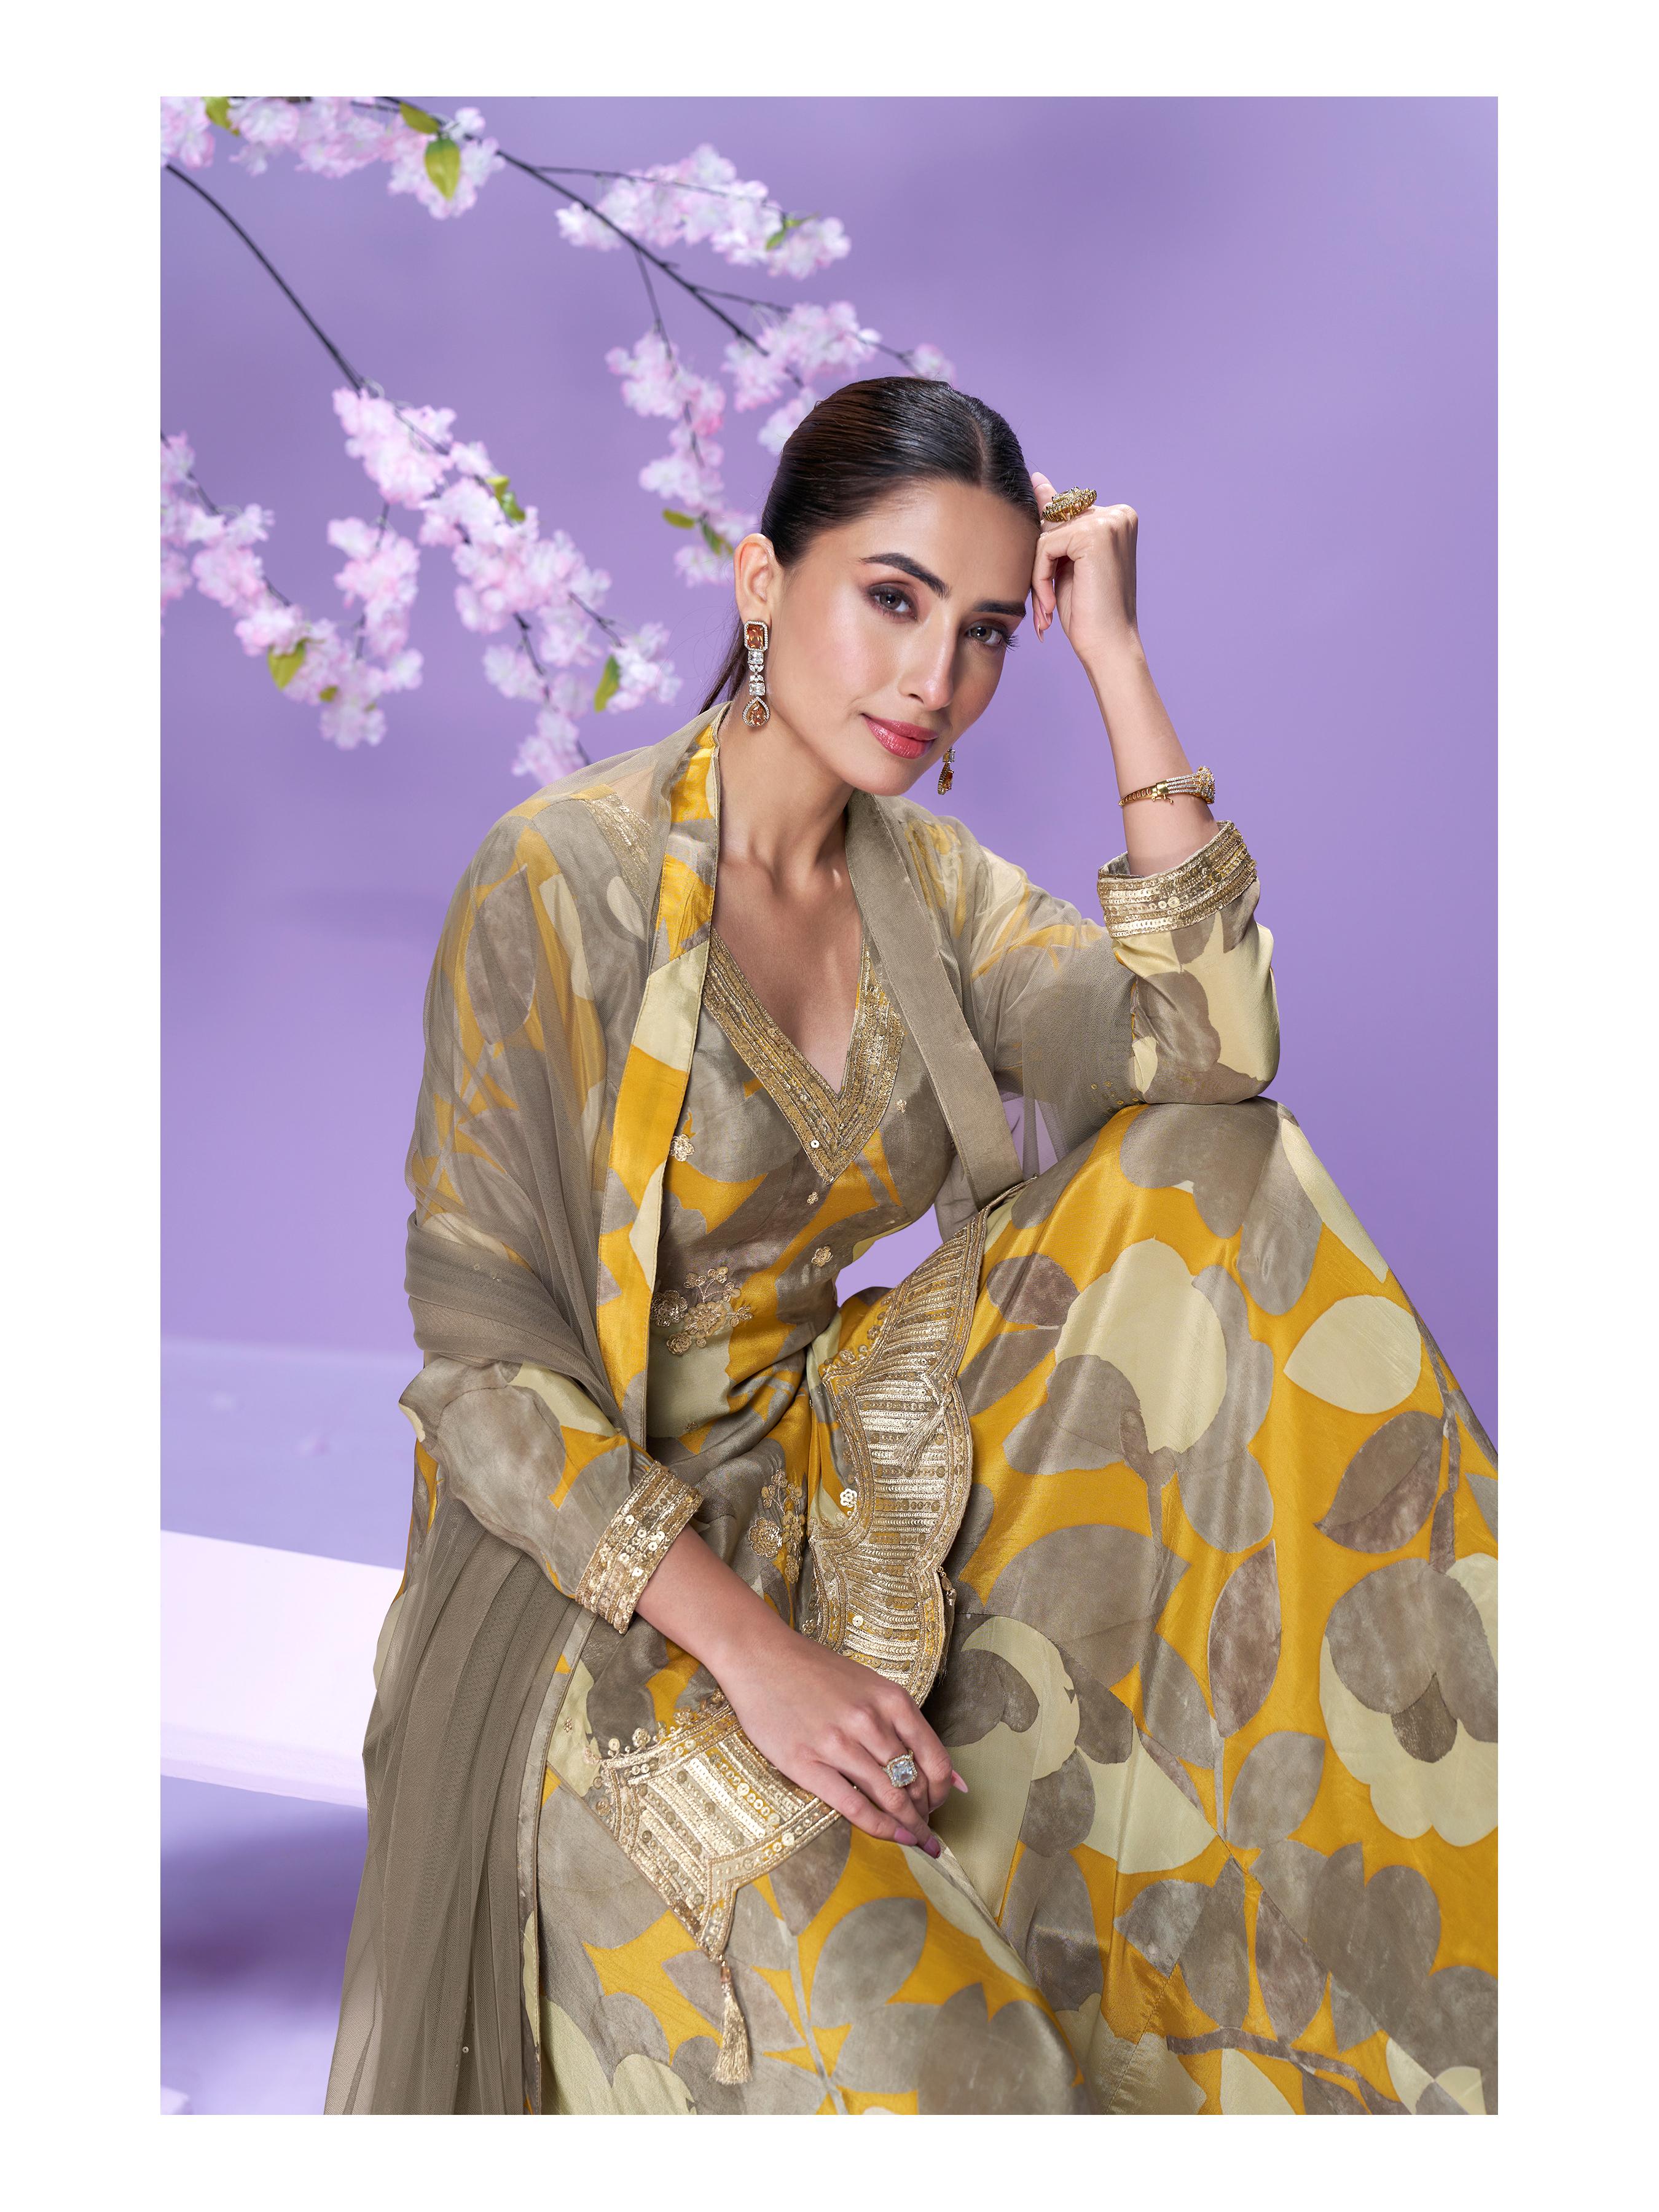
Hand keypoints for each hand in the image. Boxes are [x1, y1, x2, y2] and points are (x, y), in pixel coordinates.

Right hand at [715, 1613, 961, 1854]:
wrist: (760, 1656)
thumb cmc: (815, 1671)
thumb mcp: (870, 1685)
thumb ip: (904, 1724)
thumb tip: (948, 1771)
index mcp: (891, 1700)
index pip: (935, 1758)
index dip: (944, 1790)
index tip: (940, 1803)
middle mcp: (870, 1722)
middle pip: (914, 1783)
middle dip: (926, 1814)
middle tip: (928, 1832)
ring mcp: (838, 1744)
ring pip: (889, 1797)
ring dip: (908, 1825)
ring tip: (914, 1840)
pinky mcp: (806, 1764)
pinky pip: (854, 1807)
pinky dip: (879, 1827)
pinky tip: (889, 1835)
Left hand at [1029, 468, 1140, 670]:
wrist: (1109, 646)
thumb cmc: (1089, 612)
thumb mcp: (1066, 562)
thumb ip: (1055, 521)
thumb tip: (1037, 479)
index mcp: (1117, 517)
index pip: (1063, 516)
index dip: (1047, 551)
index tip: (1053, 583)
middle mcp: (1118, 513)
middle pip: (1052, 524)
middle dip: (1041, 566)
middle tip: (1047, 605)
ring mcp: (1109, 521)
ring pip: (1046, 537)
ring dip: (1038, 577)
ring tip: (1047, 608)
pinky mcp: (1094, 534)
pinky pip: (1045, 547)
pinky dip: (1039, 579)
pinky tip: (1050, 604)